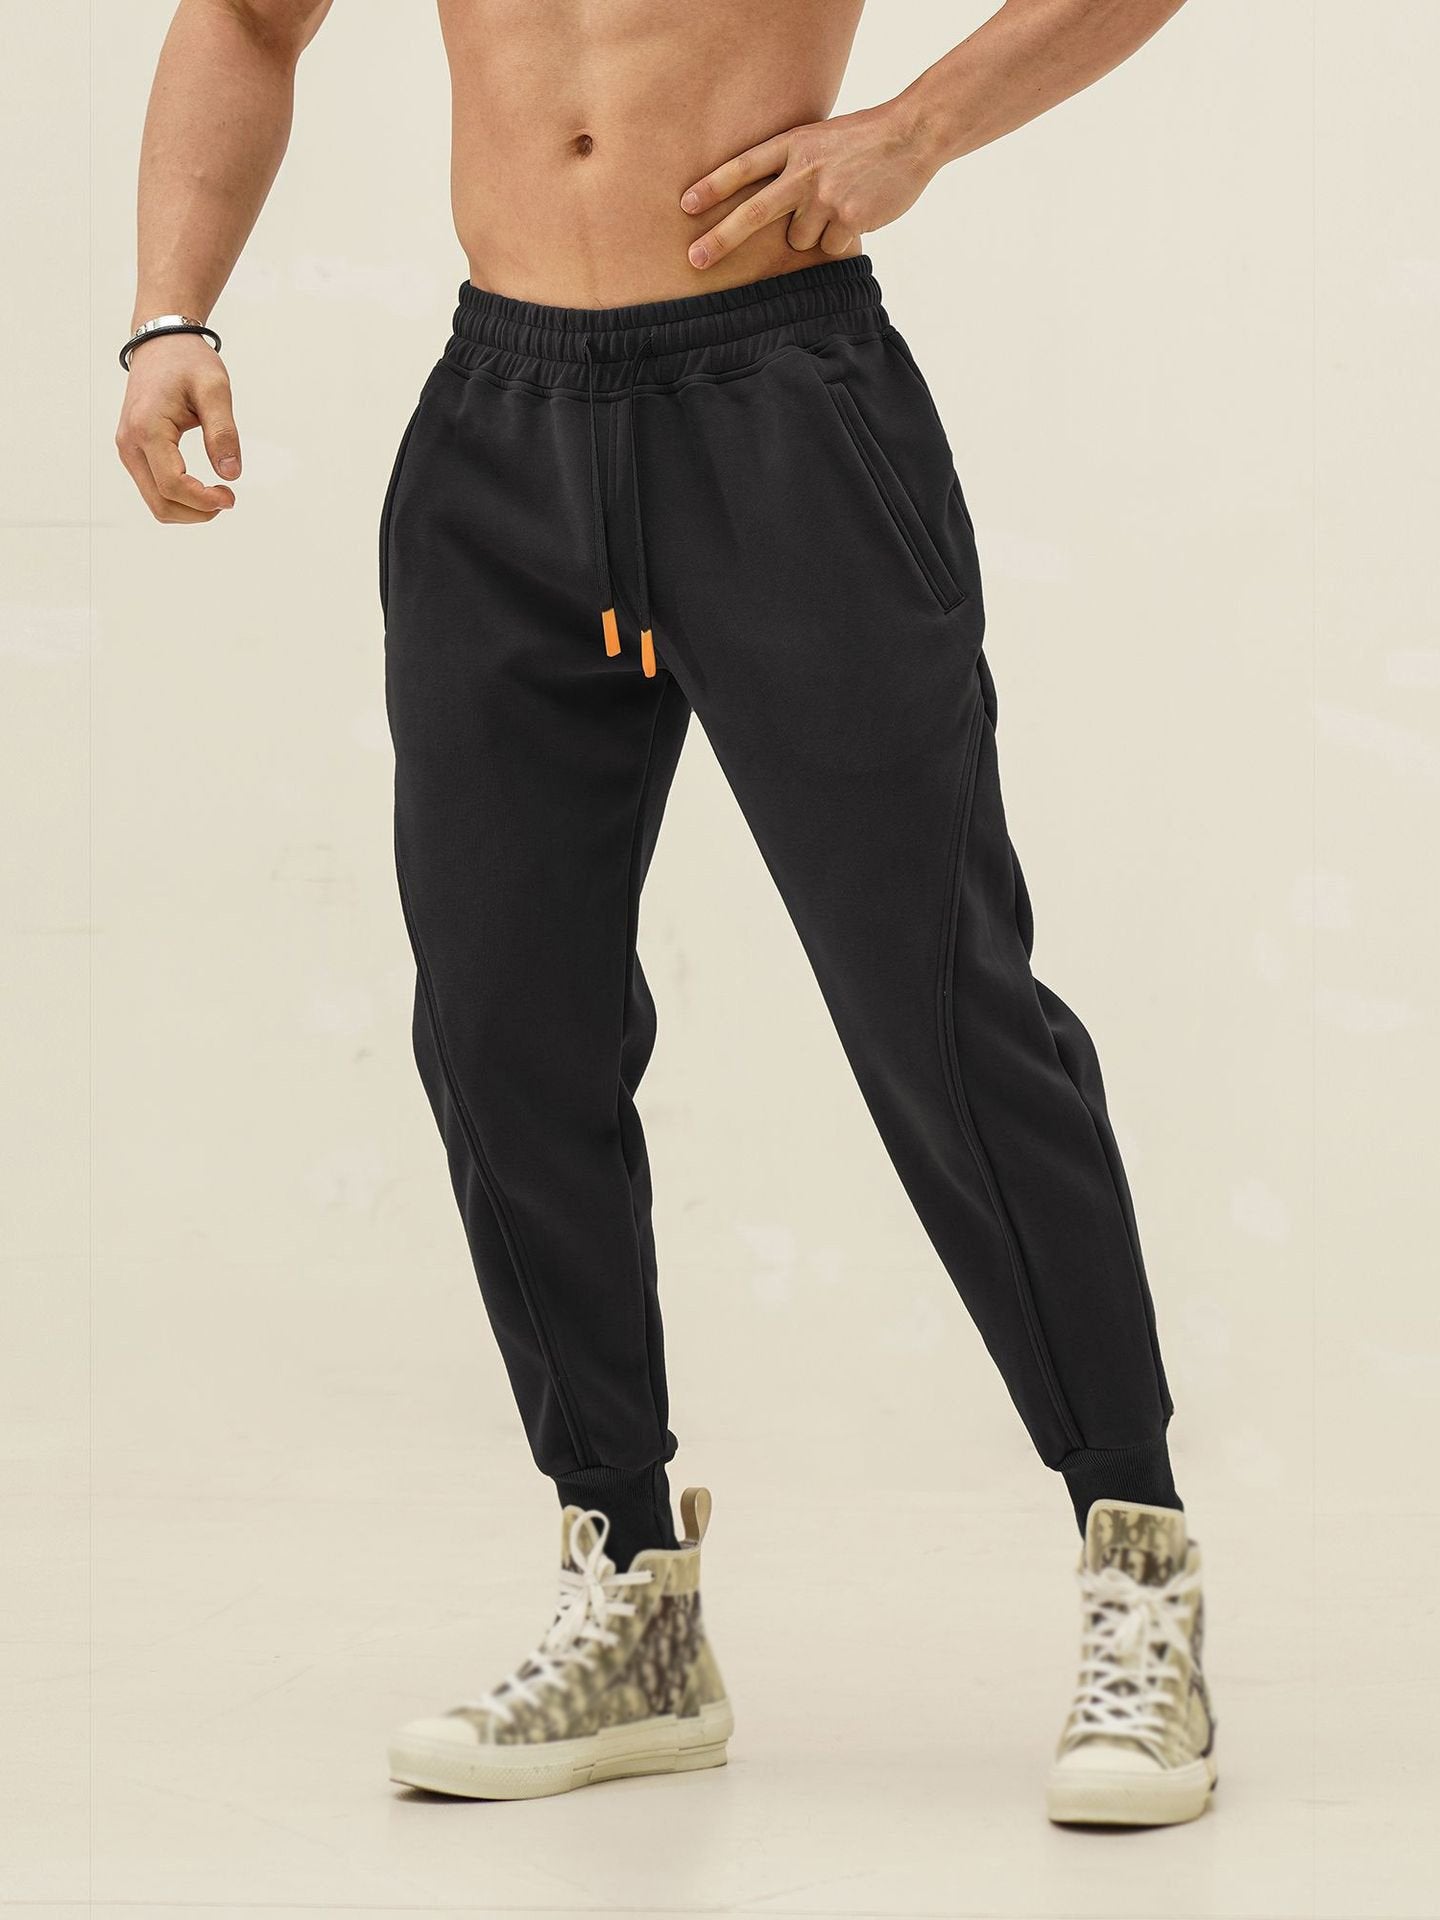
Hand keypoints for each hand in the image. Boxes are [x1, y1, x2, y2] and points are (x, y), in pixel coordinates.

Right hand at [115, 335, 241, 523]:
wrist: (160, 343)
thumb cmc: (187, 361)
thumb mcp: (214, 389)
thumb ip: (223, 432)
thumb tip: (231, 474)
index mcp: (147, 428)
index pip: (172, 485)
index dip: (204, 501)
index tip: (232, 496)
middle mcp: (130, 443)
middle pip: (161, 503)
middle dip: (197, 512)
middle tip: (228, 499)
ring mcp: (128, 449)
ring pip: (155, 501)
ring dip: (188, 508)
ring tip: (217, 493)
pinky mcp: (133, 451)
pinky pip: (153, 489)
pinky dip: (178, 498)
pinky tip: (201, 487)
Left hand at [680, 100, 934, 270]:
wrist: (912, 135)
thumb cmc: (862, 140)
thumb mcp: (818, 138)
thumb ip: (790, 163)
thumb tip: (760, 204)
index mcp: (794, 145)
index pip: (744, 167)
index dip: (713, 187)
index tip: (686, 206)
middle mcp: (805, 171)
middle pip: (754, 212)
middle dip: (720, 239)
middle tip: (694, 259)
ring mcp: (827, 196)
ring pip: (798, 239)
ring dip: (813, 232)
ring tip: (838, 203)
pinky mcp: (849, 218)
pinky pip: (829, 247)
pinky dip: (840, 238)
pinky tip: (858, 213)